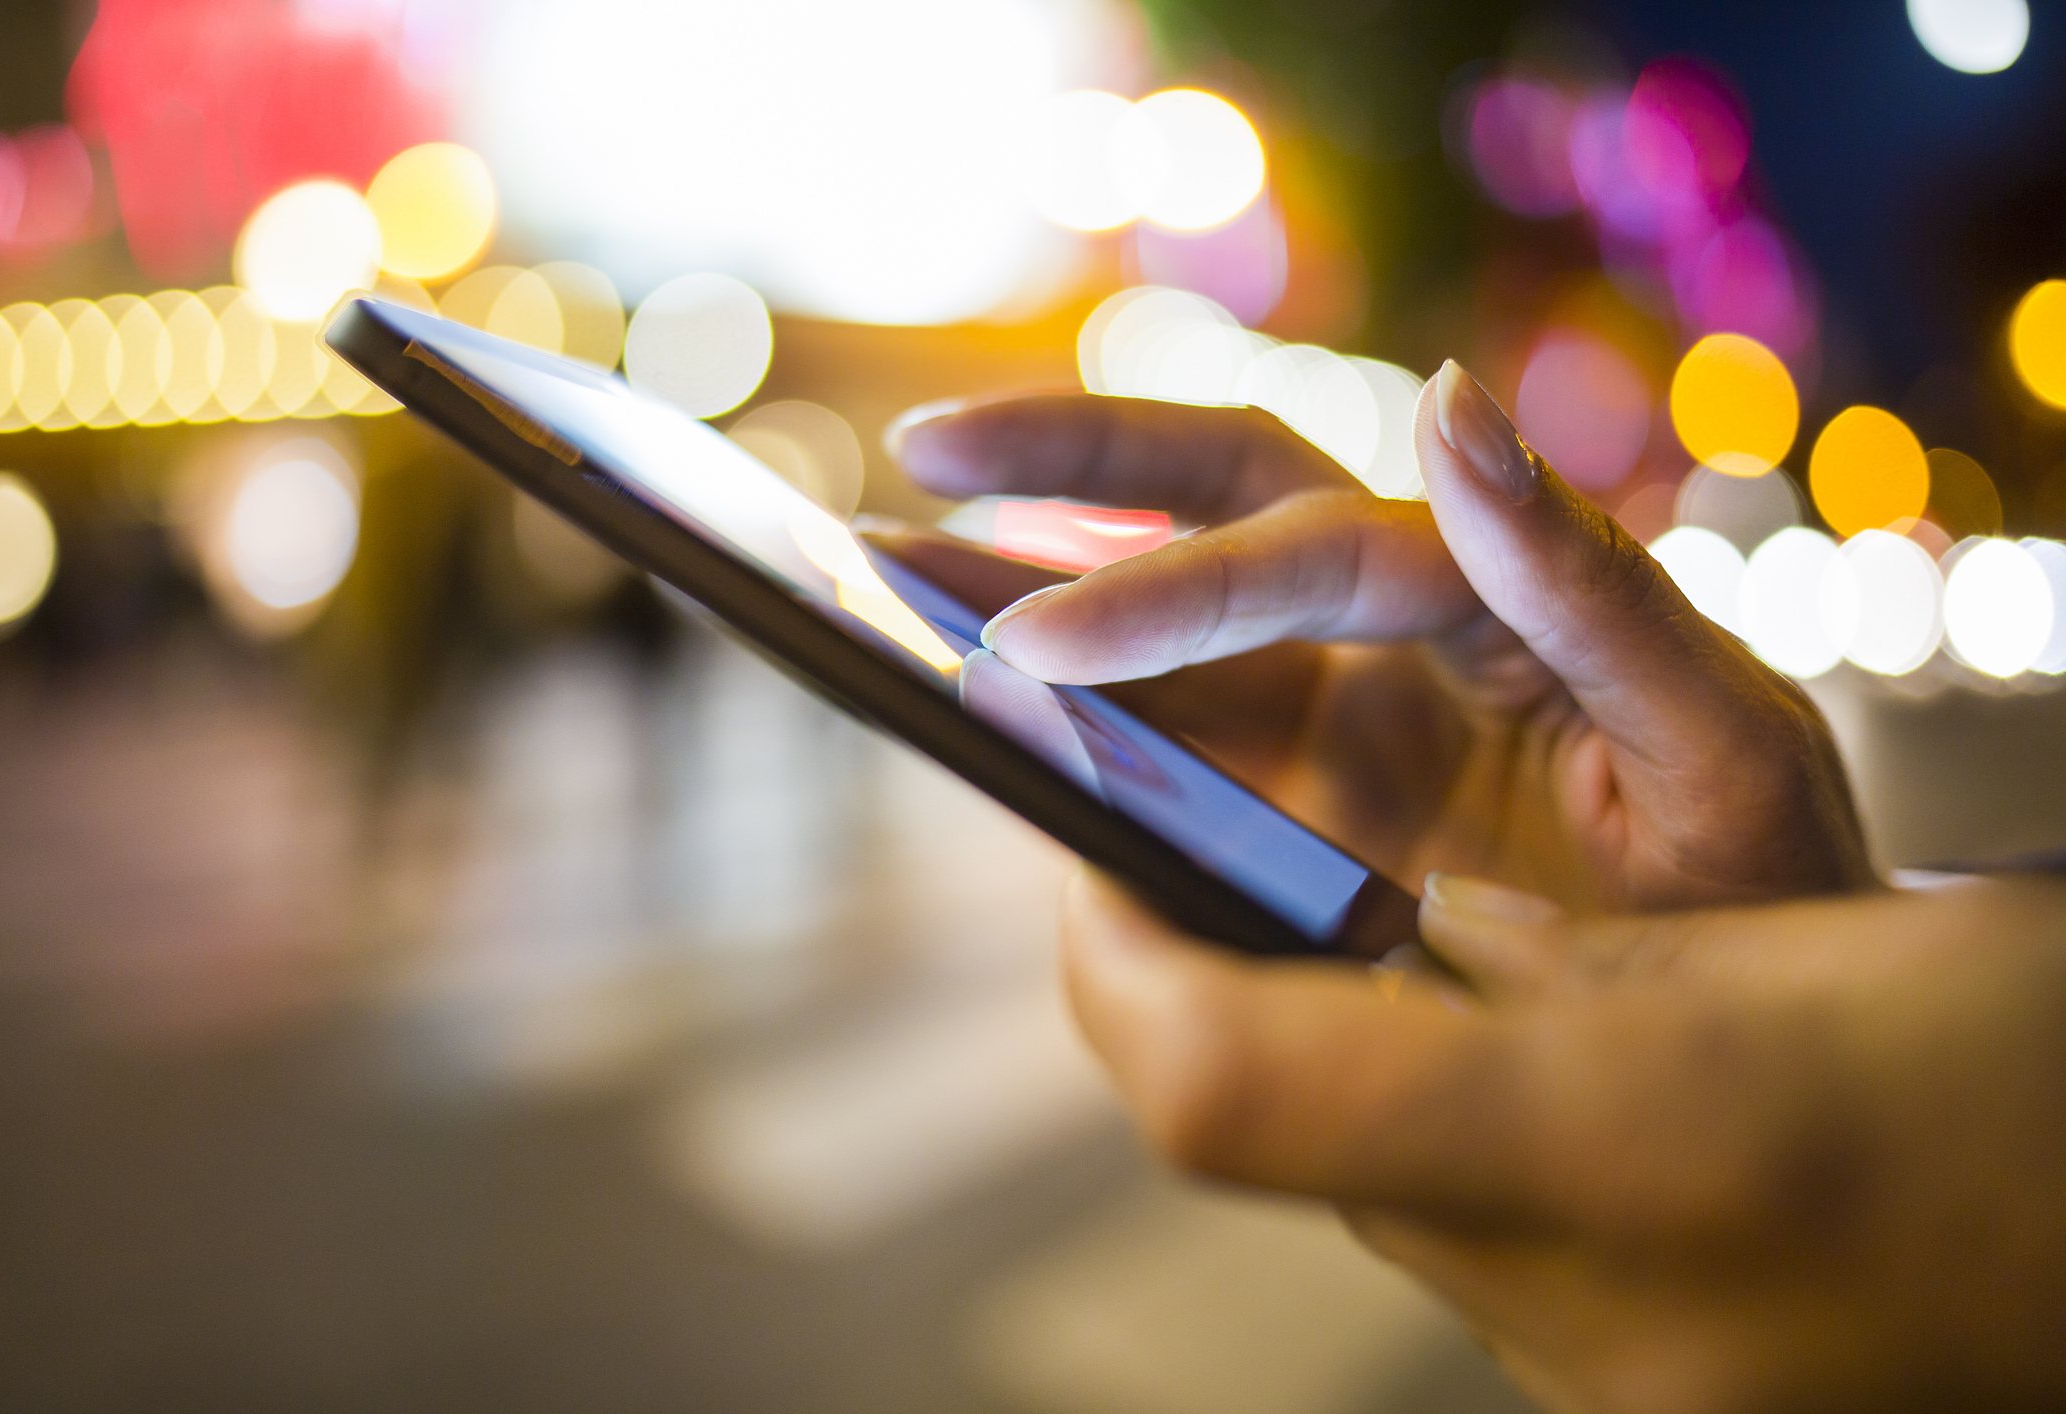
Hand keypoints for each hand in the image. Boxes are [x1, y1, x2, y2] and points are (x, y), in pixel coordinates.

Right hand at [887, 364, 1869, 909]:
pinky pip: (1157, 749)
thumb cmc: (1771, 886)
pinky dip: (1063, 728)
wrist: (1775, 1033)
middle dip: (1064, 461)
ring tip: (882, 579)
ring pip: (1156, 617)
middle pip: (1211, 489)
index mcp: (1490, 591)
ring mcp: (1336, 715)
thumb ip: (1591, 581)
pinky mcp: (1292, 807)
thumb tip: (1450, 404)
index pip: (1305, 549)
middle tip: (916, 457)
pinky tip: (971, 717)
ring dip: (1021, 583)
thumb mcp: (1720, 741)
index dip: (1168, 593)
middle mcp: (1397, 629)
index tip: (1039, 648)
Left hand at [1061, 866, 2065, 1411]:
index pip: (1213, 1078)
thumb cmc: (2025, 1073)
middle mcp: (1568, 1299)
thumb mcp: (1781, 939)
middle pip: (1268, 1140)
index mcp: (1604, 1138)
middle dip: (1218, 989)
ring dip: (1347, 1059)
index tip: (1100, 844)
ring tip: (1420, 936)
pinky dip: (1452, 1126)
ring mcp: (1595, 1375)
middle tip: (1230, 852)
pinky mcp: (1624, 1394)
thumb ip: (1547, 950)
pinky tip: (1539, 1051)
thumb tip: (1399, 934)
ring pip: (1362, 1187)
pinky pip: (1461, 1236)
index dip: (1113, 957)